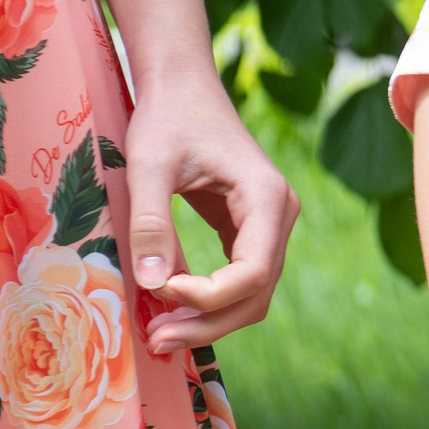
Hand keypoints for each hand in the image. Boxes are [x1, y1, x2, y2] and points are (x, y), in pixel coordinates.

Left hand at [128, 82, 300, 356]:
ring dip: (209, 319)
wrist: (184, 87)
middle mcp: (279, 216)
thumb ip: (152, 222)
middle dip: (209, 322)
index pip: (252, 272)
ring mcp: (270, 224)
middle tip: (155, 341)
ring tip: (160, 333)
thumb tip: (152, 286)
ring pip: (252, 294)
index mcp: (267, 198)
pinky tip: (171, 307)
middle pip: (257, 294)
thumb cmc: (167, 118)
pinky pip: (240, 278)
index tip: (157, 291)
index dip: (207, 296)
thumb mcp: (149, 165)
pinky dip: (209, 300)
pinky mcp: (250, 228)